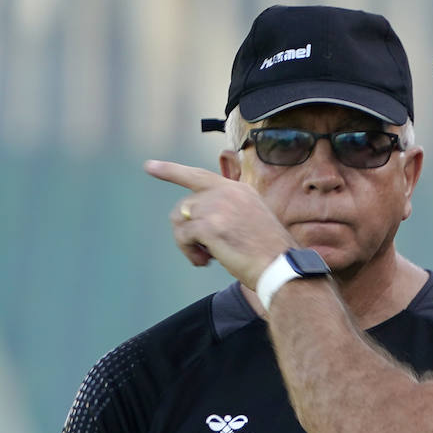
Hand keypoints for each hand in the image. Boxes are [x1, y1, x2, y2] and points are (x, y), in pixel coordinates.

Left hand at [144, 160, 296, 286]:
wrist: (281, 267)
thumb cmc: (269, 254)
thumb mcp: (251, 221)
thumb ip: (226, 213)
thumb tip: (193, 222)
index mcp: (239, 190)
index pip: (199, 175)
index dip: (172, 171)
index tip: (150, 166)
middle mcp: (227, 193)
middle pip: (185, 205)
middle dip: (186, 229)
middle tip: (203, 251)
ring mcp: (217, 207)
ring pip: (180, 220)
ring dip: (186, 242)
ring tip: (204, 258)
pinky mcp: (210, 226)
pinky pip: (182, 236)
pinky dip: (188, 251)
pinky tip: (204, 261)